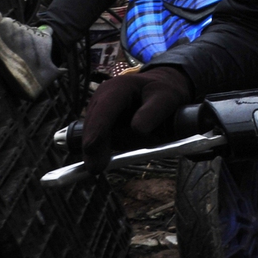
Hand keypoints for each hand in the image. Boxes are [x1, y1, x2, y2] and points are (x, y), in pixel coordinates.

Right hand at [80, 64, 194, 172]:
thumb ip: (154, 112)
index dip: (96, 129)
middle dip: (94, 147)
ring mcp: (98, 113)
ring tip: (126, 150)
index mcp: (117, 88)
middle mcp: (102, 100)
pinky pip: (102, 141)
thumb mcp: (166, 98)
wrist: (160, 91)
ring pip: (96, 136)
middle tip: (96, 169)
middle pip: (93, 126)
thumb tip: (138, 130)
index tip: (90, 147)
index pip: (104, 110)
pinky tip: (116, 154)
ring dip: (105, 149)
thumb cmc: (163, 93)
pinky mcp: (100, 126)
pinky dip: (109, 149)